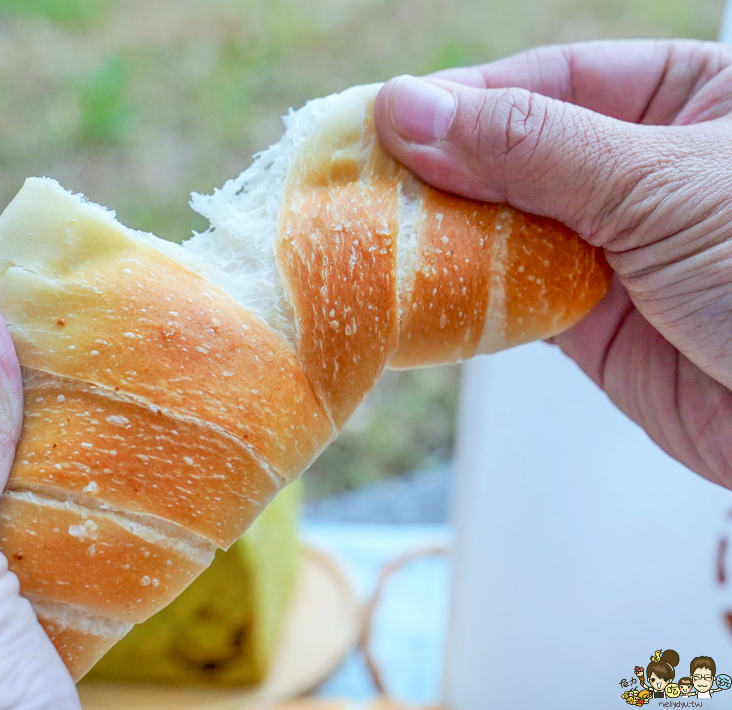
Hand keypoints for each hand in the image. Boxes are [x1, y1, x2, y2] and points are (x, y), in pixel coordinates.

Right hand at [375, 39, 731, 488]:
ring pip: (501, 229)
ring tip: (375, 236)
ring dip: (442, 236)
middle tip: (365, 186)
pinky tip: (419, 285)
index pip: (547, 84)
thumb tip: (411, 111)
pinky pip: (508, 296)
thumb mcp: (659, 183)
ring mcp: (609, 249)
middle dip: (441, 172)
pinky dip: (463, 294)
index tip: (387, 123)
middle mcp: (636, 171)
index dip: (463, 102)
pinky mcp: (588, 323)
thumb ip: (531, 149)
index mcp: (679, 100)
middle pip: (511, 156)